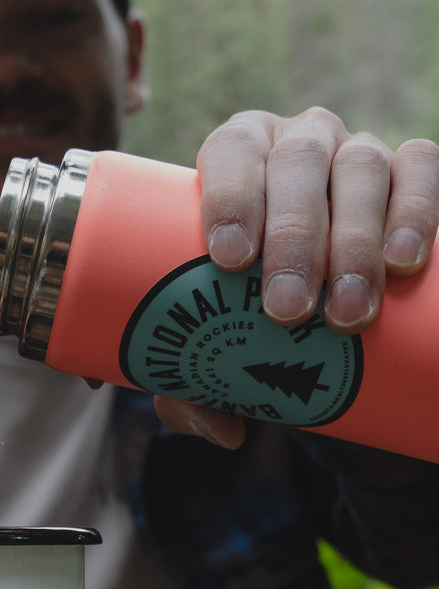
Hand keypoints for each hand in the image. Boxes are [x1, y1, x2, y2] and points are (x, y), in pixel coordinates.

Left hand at [155, 107, 438, 448]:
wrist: (308, 305)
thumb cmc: (237, 315)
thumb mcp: (200, 347)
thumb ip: (188, 390)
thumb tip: (221, 430)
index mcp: (237, 156)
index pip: (232, 151)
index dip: (231, 194)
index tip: (230, 260)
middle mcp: (296, 143)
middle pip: (297, 163)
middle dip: (294, 237)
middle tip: (287, 310)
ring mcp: (356, 152)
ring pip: (362, 169)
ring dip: (356, 240)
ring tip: (347, 314)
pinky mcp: (411, 172)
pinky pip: (422, 168)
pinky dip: (418, 208)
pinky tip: (407, 260)